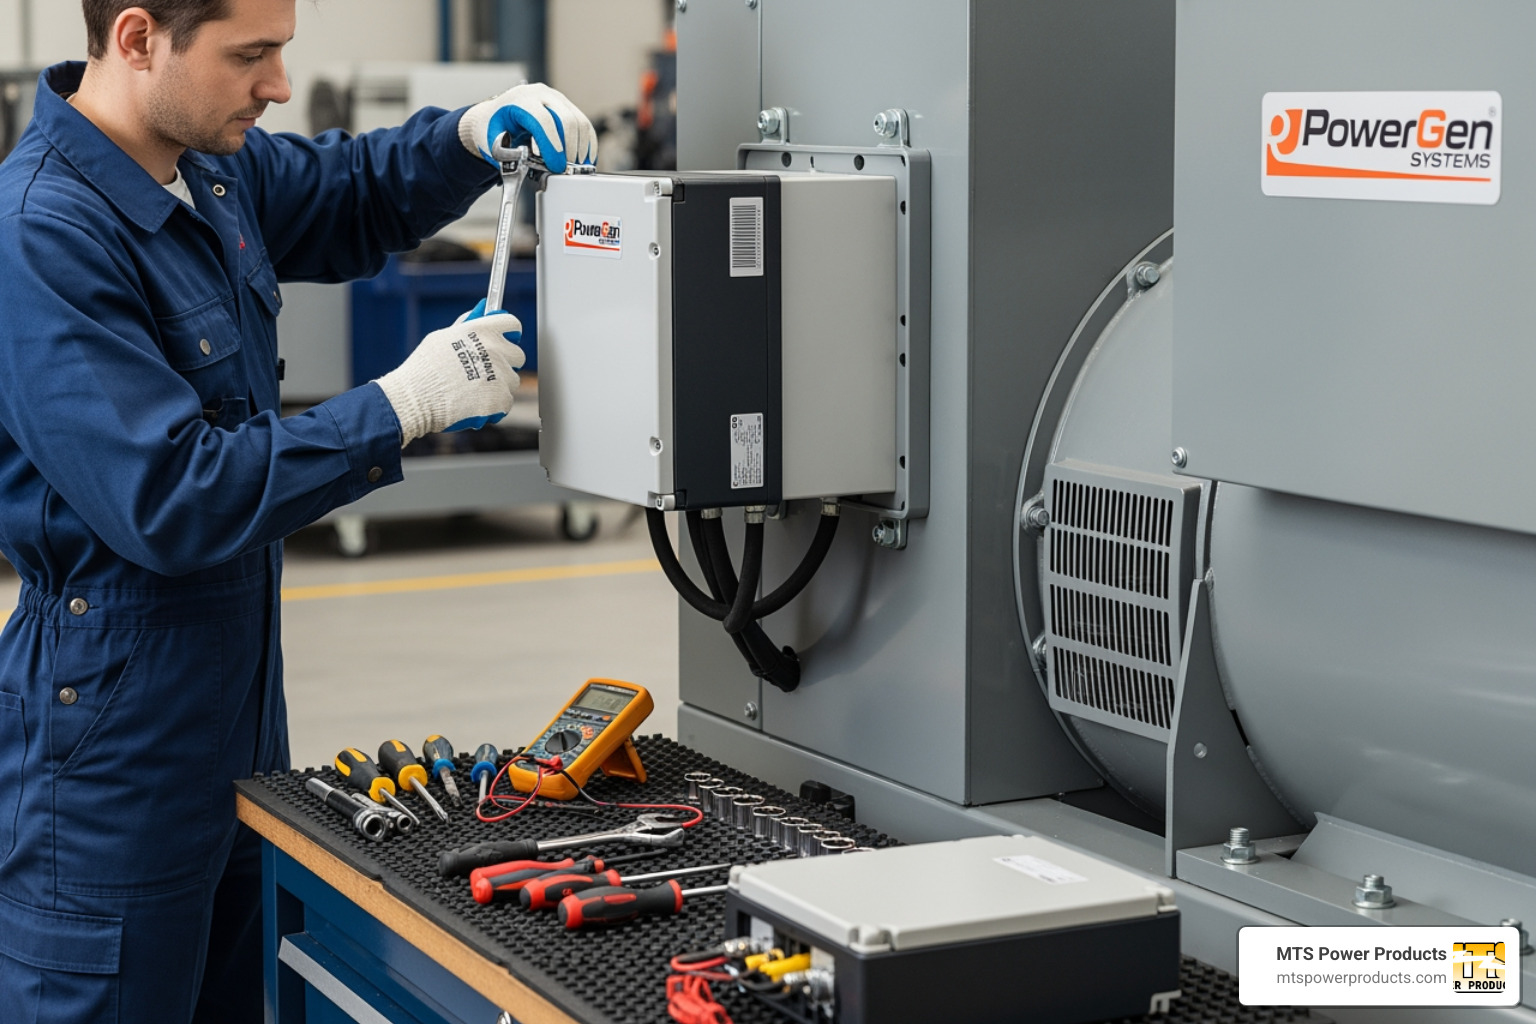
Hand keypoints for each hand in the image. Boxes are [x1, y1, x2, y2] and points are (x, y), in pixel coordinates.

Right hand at [375, 305, 525, 445]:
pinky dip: (494, 405)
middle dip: (505, 362)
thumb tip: (480, 312)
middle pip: (517, 355)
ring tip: (474, 390)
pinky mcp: (500, 399)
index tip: (507, 339)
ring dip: (499, 385)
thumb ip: (466, 326)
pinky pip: (506, 401)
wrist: (415, 399)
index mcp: (482, 330)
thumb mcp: (442, 337)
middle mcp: (495, 350)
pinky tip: (474, 403)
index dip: (510, 333)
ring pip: (512, 380)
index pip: (512, 324)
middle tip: (487, 371)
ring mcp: (500, 376)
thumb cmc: (423, 370)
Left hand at [459, 83, 595, 173]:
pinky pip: (583, 124)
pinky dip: (587, 143)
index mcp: (520, 100)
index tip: (556, 166)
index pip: (543, 120)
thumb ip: (509, 157)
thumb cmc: (491, 128)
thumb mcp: (492, 143)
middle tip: (567, 170)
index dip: (552, 146)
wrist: (493, 114)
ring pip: (579, 121)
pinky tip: (585, 159)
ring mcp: (556, 98)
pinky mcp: (566, 106)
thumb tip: (531, 169)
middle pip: (566, 119)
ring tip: (577, 168)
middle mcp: (540, 94)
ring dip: (581, 148)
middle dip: (570, 148)